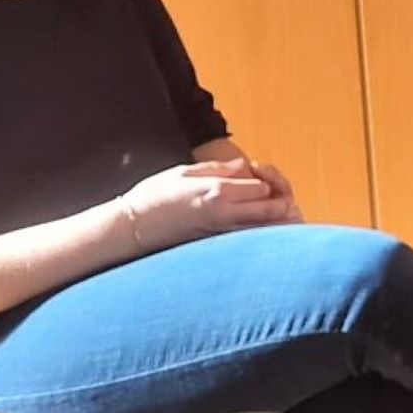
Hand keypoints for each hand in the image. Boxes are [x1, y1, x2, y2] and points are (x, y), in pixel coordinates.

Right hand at [117, 159, 293, 254]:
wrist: (133, 228)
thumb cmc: (154, 196)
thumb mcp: (185, 171)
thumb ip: (219, 168)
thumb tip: (243, 166)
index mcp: (218, 191)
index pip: (263, 187)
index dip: (265, 181)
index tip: (255, 179)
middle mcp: (226, 213)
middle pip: (273, 210)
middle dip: (278, 203)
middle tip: (269, 197)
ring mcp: (223, 232)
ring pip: (265, 229)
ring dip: (271, 220)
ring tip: (261, 212)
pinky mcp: (217, 245)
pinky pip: (249, 240)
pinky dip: (258, 233)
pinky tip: (250, 227)